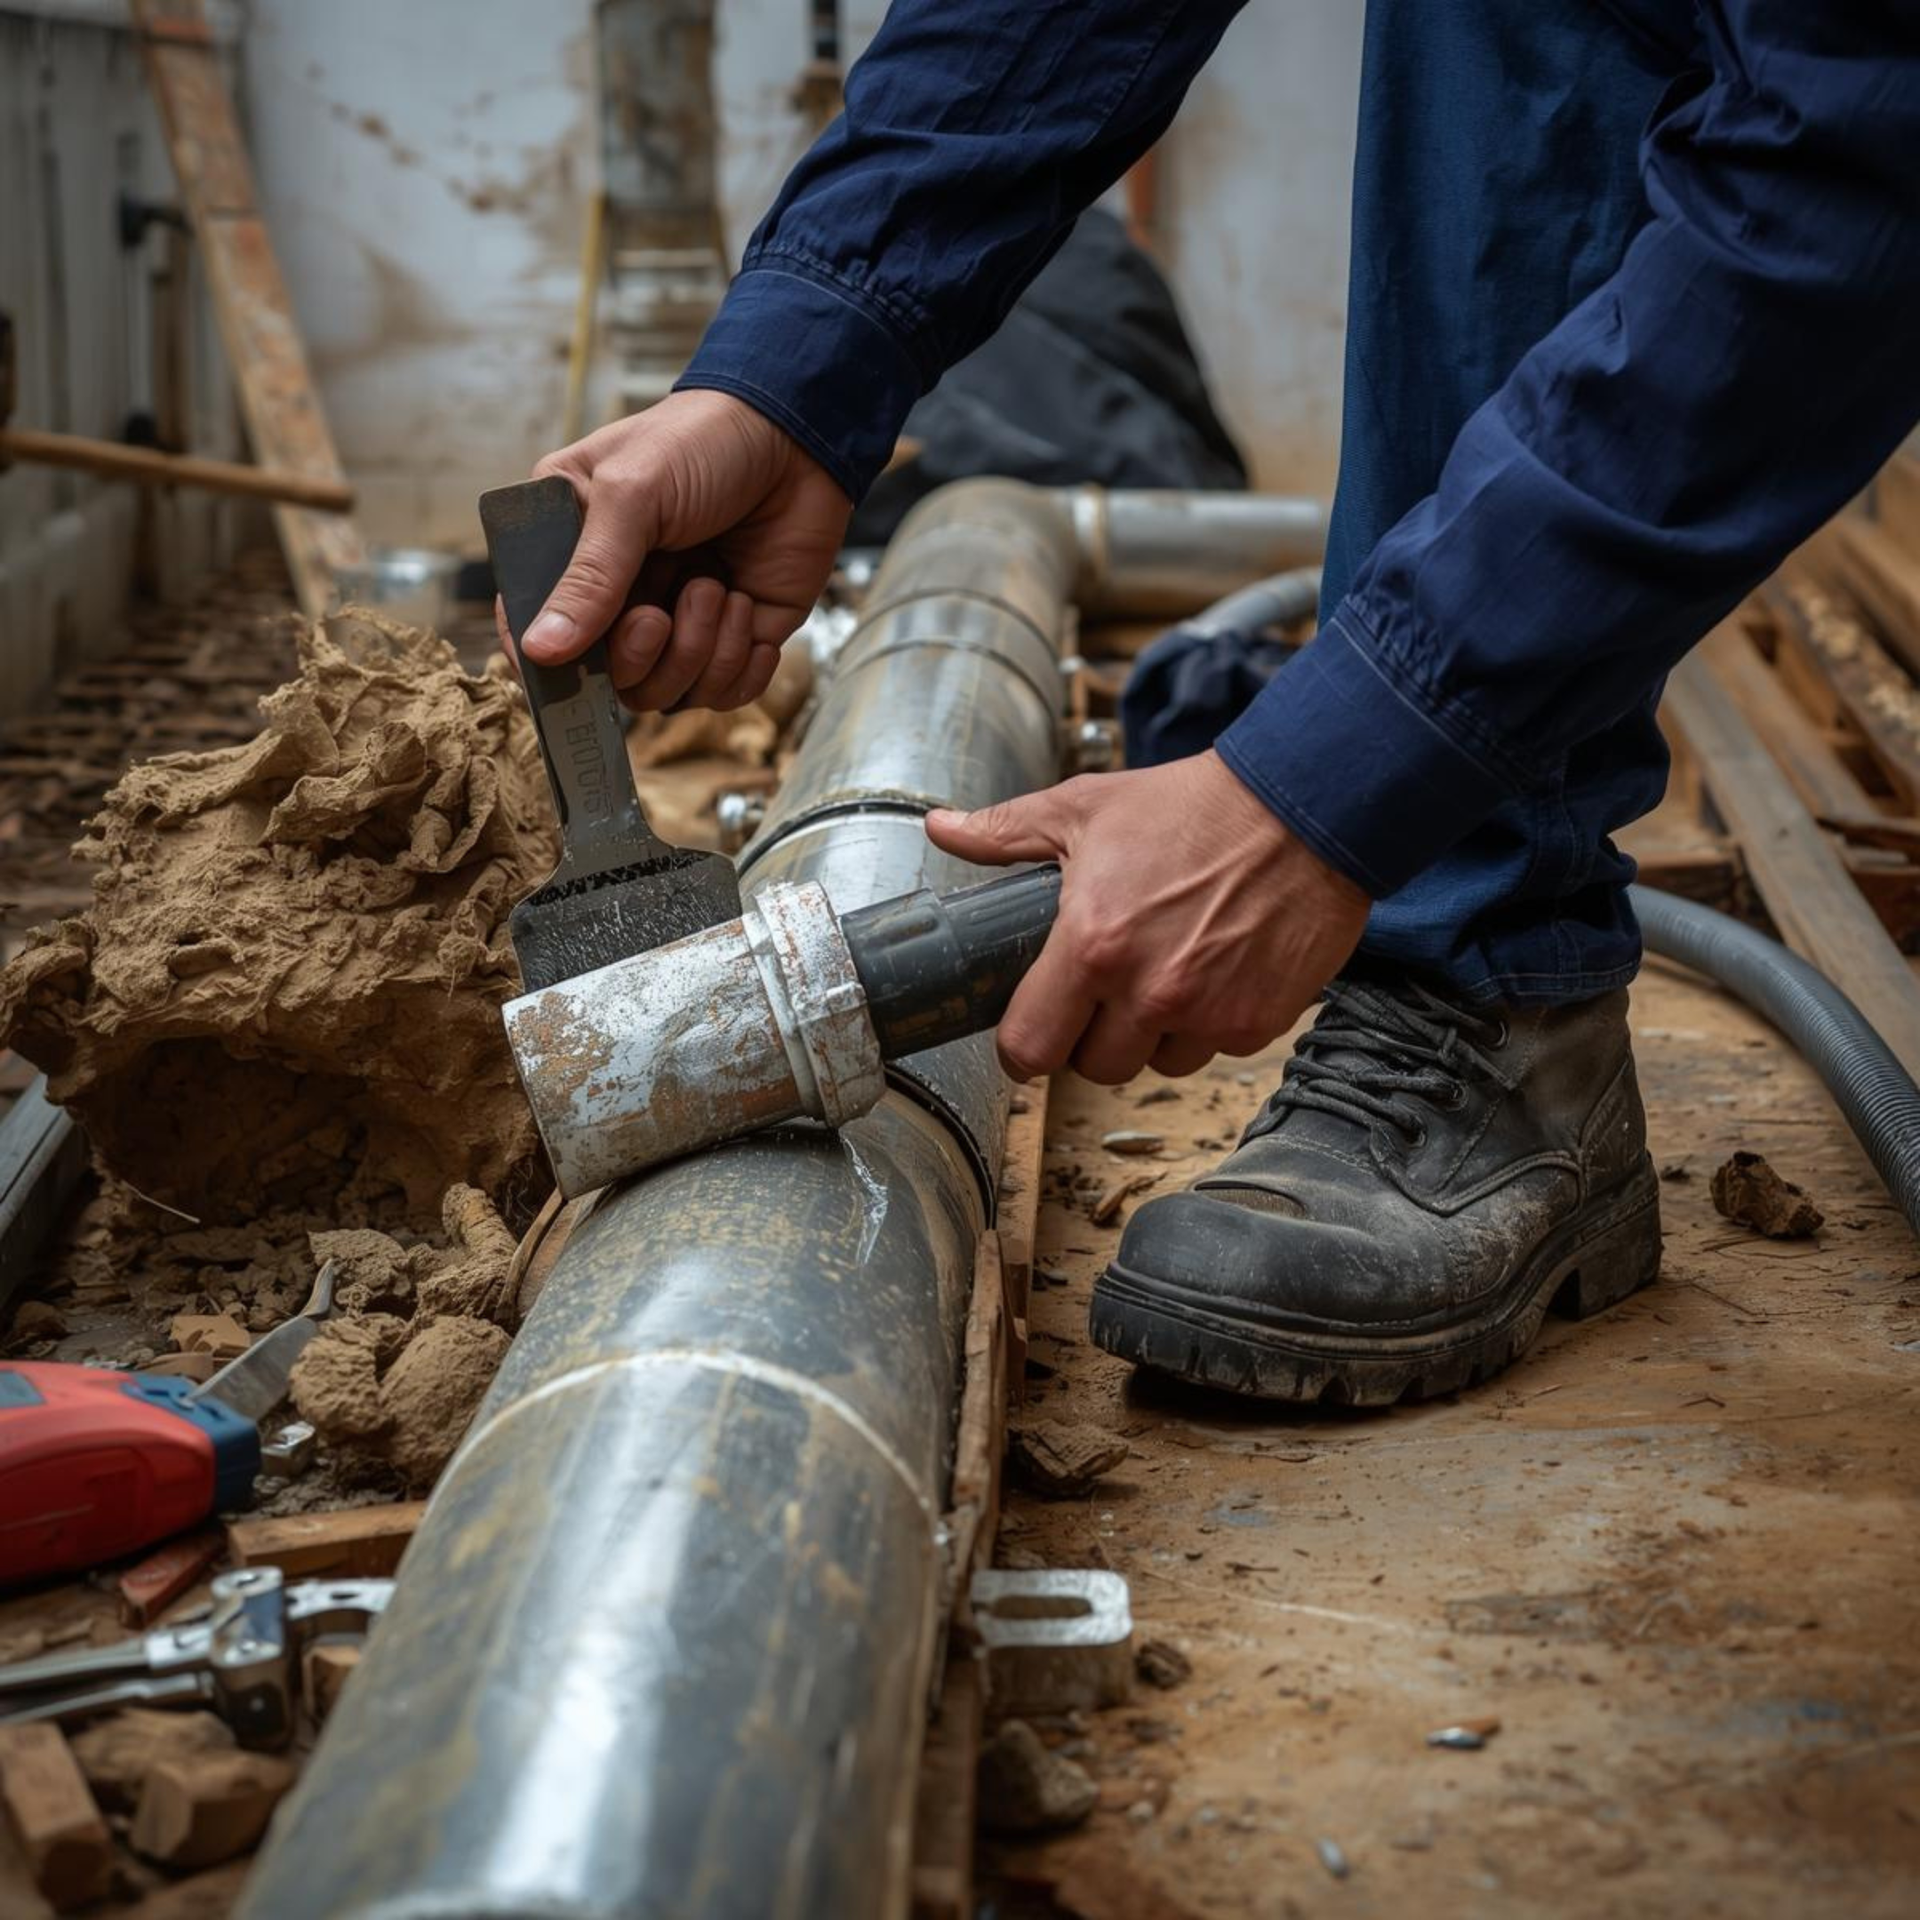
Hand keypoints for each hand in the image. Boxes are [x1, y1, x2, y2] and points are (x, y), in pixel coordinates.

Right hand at [510, 390, 852, 711]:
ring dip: (699, 651)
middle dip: (640, 656)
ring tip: (720, 589)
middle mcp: (623, 592)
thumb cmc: (703, 442)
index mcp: (574, 547)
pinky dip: (740, 666)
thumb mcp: (632, 495)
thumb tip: (539, 649)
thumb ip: (590, 576)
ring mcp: (680, 617)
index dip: (549, 662)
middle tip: (661, 615)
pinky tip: (747, 609)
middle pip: (609, 679)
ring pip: (668, 693)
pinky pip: (724, 692)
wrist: (799, 436)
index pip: (537, 627)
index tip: (570, 668)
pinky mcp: (736, 634)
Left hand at [925, 751, 1371, 1083]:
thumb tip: (943, 829)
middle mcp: (1148, 991)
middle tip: (1103, 992)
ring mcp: (1207, 1013)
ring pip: (1156, 1064)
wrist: (1303, 807)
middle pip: (1093, 1068)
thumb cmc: (1192, 805)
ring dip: (1152, 1034)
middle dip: (1090, 1037)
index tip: (1029, 1035)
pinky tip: (1213, 970)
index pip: (1030, 1048)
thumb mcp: (1086, 808)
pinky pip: (1213, 1049)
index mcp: (1092, 945)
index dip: (1023, 1048)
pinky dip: (1208, 1023)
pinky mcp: (1257, 1022)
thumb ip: (1006, 832)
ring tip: (1163, 973)